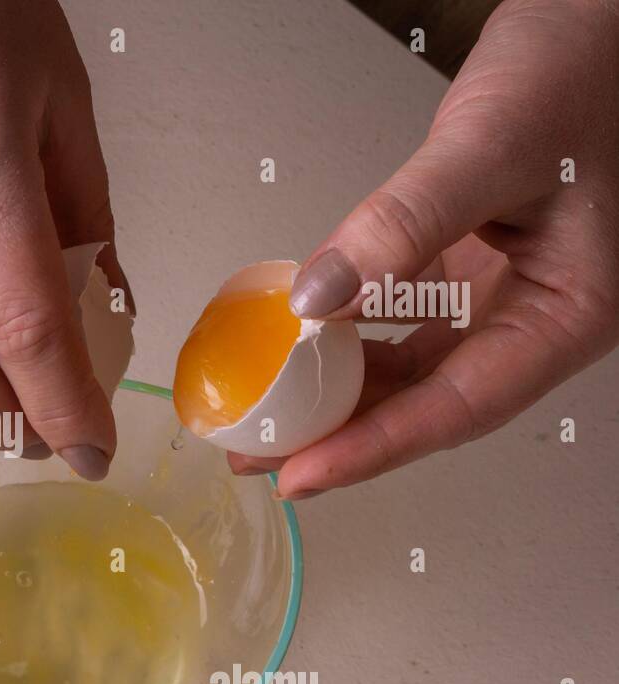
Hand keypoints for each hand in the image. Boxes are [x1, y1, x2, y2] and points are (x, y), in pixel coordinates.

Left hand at [230, 0, 618, 497]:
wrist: (600, 20)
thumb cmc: (581, 70)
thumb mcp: (490, 146)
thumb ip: (404, 223)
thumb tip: (316, 300)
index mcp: (569, 313)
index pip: (460, 407)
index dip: (377, 448)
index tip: (304, 474)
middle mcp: (534, 317)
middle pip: (429, 402)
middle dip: (342, 435)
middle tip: (262, 456)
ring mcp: (500, 294)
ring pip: (410, 366)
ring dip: (336, 393)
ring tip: (264, 418)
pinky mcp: (466, 266)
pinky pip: (399, 318)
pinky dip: (345, 336)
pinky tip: (294, 348)